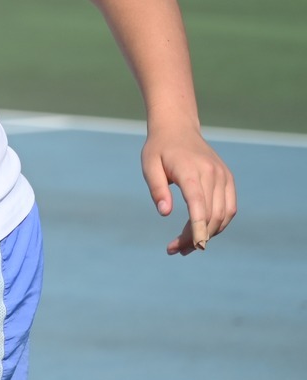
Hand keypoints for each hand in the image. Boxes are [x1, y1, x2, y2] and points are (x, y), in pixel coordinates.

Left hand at [142, 127, 236, 254]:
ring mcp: (223, 176)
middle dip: (195, 237)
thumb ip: (157, 189)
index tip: (194, 246)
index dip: (198, 226)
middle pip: (210, 214)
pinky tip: (202, 232)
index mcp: (190, 170)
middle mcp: (212, 173)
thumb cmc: (159, 149)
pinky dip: (219, 224)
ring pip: (223, 214)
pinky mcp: (228, 179)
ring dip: (208, 234)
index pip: (198, 202)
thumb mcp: (149, 165)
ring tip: (186, 247)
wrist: (178, 128)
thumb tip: (165, 213)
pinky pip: (230, 208)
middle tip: (175, 250)